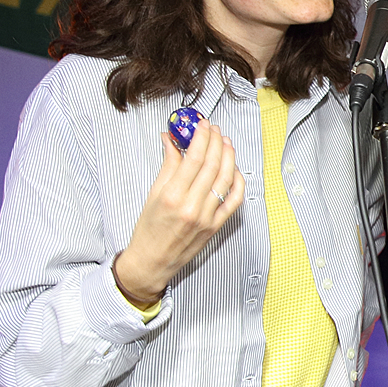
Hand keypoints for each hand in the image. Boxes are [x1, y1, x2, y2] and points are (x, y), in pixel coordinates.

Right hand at [115, 123, 244, 305]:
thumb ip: (167, 165)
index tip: (202, 125)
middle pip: (212, 166)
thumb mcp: (152, 194)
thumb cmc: (149, 229)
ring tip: (226, 143)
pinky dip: (238, 182)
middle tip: (215, 130)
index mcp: (173, 196)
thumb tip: (171, 139)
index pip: (194, 159)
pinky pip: (235, 200)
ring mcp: (207, 217)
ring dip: (229, 158)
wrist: (152, 261)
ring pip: (226, 180)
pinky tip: (235, 170)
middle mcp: (192, 207)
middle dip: (216, 142)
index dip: (201, 138)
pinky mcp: (216, 226)